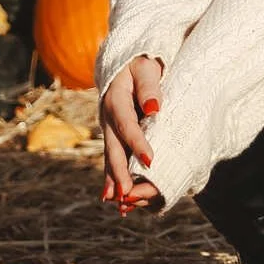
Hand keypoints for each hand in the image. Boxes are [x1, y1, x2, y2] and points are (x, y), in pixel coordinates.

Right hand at [100, 54, 165, 214]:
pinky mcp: (113, 134)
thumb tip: (155, 108)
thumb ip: (150, 87)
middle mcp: (108, 116)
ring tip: (118, 202)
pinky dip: (113, 175)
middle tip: (126, 194)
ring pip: (111, 156)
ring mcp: (109, 127)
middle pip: (114, 147)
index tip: (150, 161)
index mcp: (116, 99)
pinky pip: (113, 156)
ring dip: (113, 179)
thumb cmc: (142, 63)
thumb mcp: (146, 68)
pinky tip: (114, 196)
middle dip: (119, 171)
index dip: (137, 143)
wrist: (128, 61)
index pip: (127, 124)